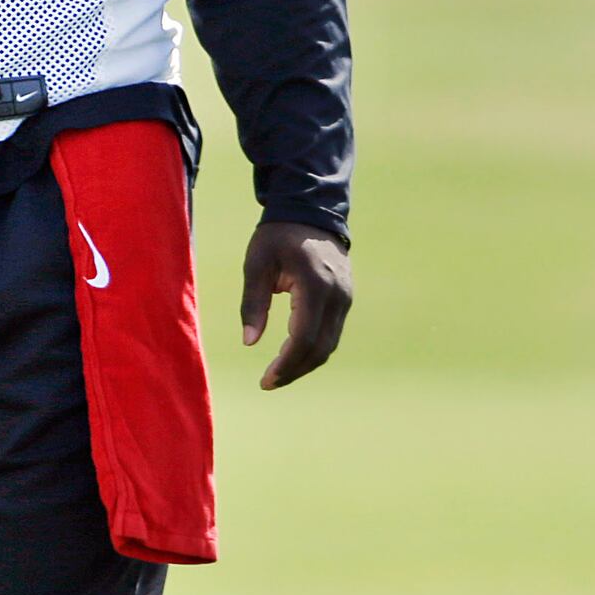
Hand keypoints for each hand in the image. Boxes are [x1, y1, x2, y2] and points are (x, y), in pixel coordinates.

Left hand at [241, 219, 352, 389]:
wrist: (311, 212)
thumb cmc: (278, 236)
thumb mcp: (257, 264)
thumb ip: (253, 303)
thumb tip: (249, 342)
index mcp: (315, 285)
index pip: (303, 338)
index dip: (286, 365)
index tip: (265, 380)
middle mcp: (337, 295)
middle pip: (320, 348)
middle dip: (295, 370)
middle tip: (268, 382)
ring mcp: (345, 298)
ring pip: (329, 344)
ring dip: (305, 363)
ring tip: (278, 374)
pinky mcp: (346, 298)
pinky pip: (332, 333)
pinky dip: (314, 349)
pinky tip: (293, 355)